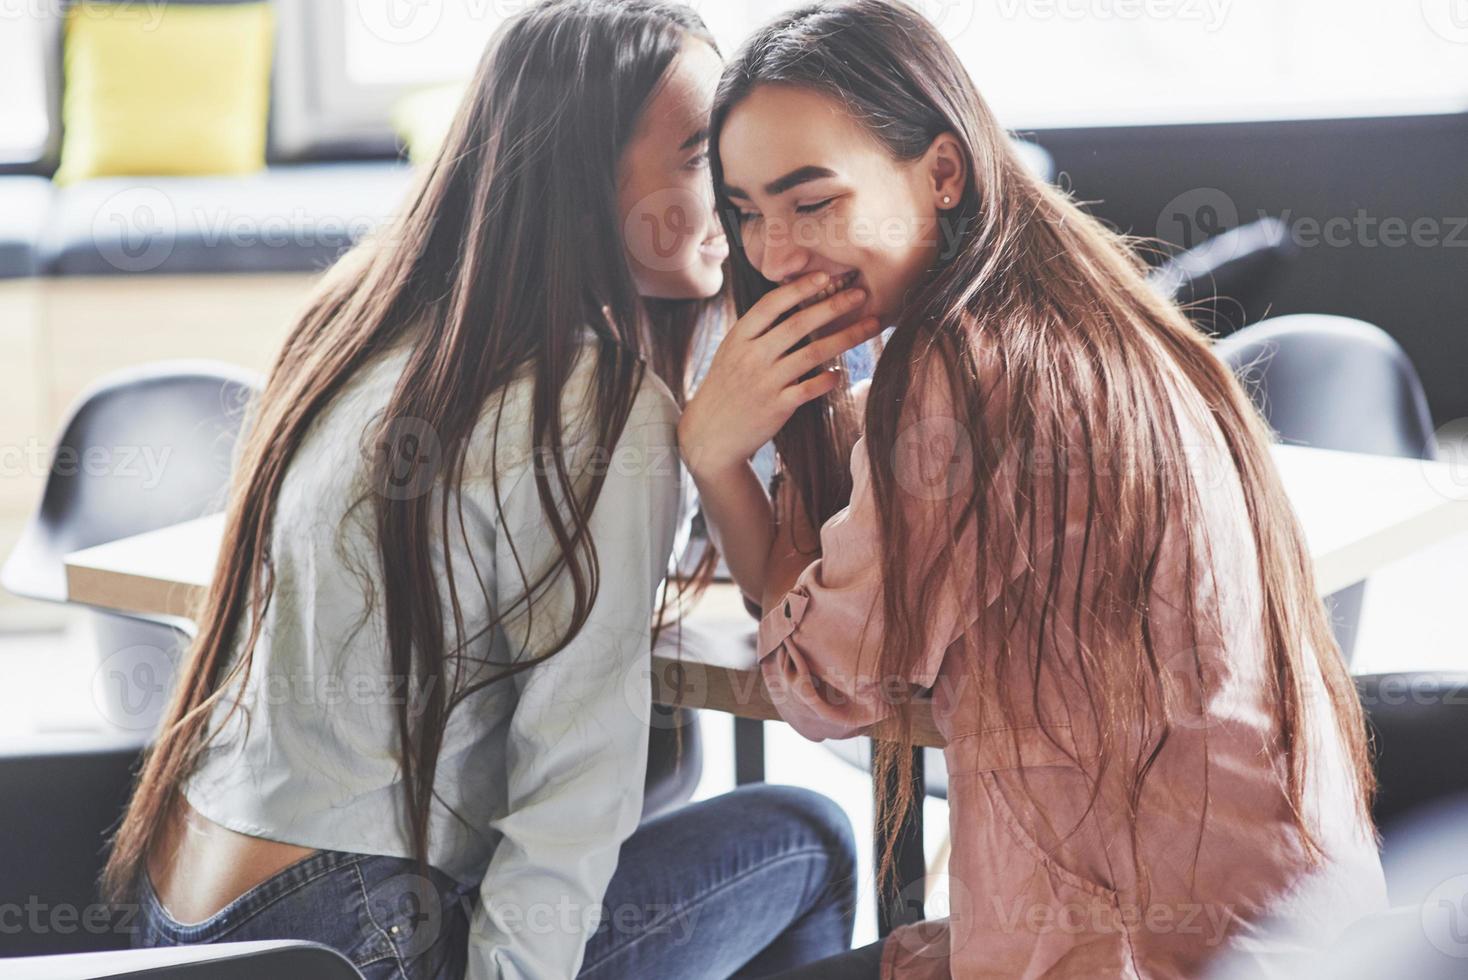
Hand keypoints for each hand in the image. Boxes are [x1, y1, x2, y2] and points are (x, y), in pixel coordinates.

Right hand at [678, 271, 882, 478]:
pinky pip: (809, 389)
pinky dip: (827, 380)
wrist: (710, 433)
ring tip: (871, 326)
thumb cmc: (727, 386)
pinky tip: (840, 374)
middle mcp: (752, 356)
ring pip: (812, 354)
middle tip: (860, 293)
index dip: (798, 289)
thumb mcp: (731, 352)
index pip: (771, 305)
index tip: (824, 276)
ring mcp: (765, 382)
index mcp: (739, 338)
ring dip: (845, 338)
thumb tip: (790, 302)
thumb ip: (757, 331)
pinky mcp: (776, 407)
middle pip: (798, 325)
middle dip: (833, 306)